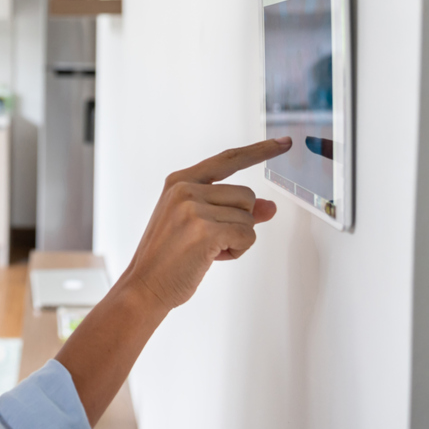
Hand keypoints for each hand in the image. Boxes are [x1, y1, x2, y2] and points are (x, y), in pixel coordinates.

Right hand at [122, 138, 290, 310]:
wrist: (144, 285)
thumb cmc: (168, 257)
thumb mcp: (197, 224)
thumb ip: (231, 210)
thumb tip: (269, 207)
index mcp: (179, 181)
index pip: (228, 160)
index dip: (259, 151)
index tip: (283, 143)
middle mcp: (185, 188)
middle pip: (246, 195)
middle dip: (239, 222)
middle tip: (209, 240)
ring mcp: (193, 207)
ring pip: (249, 217)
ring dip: (238, 238)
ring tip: (207, 250)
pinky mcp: (205, 229)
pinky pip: (247, 236)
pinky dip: (237, 251)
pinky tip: (211, 258)